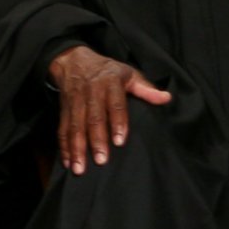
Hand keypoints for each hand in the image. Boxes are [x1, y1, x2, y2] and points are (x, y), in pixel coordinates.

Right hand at [49, 44, 173, 173]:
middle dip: (95, 140)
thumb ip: (146, 89)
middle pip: (93, 118)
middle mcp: (91, 92)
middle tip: (101, 160)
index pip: (115, 104)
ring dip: (77, 148)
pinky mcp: (64, 109)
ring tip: (80, 168)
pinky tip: (68, 162)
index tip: (120, 141)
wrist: (72, 59)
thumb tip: (166, 98)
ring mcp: (75, 102)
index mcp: (109, 83)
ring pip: (75, 126)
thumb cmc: (106, 70)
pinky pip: (62, 129)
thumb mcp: (128, 74)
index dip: (117, 122)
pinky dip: (64, 146)